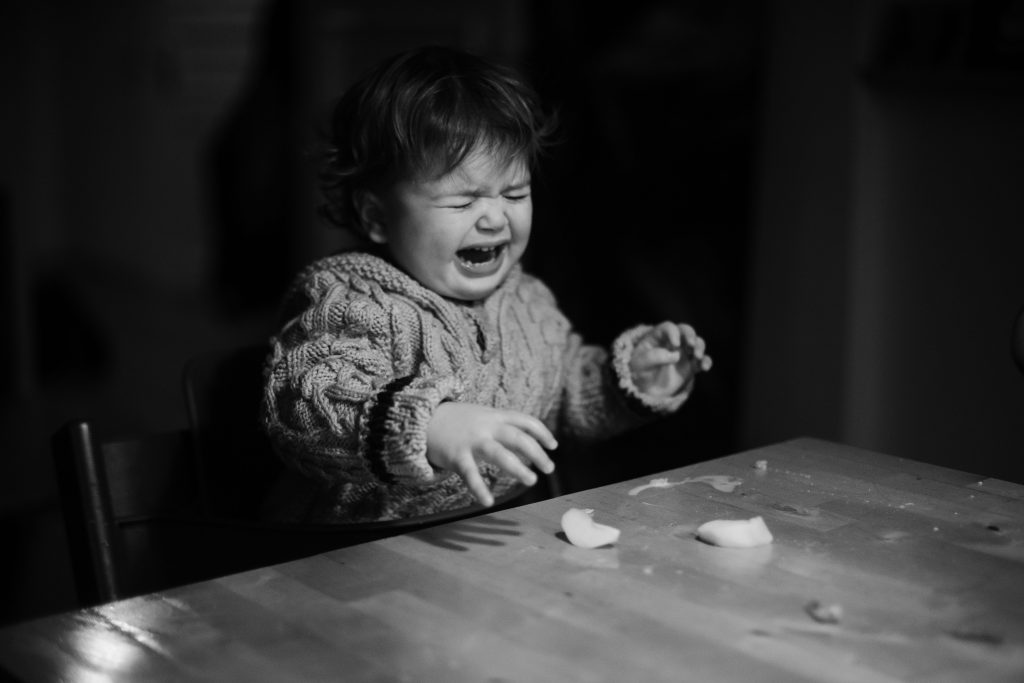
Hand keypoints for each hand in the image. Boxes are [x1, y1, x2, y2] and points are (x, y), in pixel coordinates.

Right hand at [426, 403, 556, 506]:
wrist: (422, 418)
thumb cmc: (457, 421)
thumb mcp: (481, 416)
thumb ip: (501, 426)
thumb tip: (526, 443)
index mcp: (494, 416)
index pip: (525, 421)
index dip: (542, 433)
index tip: (554, 446)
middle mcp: (486, 426)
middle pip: (518, 438)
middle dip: (537, 453)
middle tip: (549, 468)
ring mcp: (472, 441)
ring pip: (499, 454)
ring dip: (517, 468)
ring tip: (531, 480)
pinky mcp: (456, 456)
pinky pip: (470, 475)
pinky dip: (479, 489)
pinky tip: (488, 502)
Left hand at [629, 322, 711, 397]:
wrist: (645, 389)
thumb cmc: (640, 371)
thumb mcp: (640, 365)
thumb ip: (654, 357)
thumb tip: (675, 355)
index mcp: (658, 337)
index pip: (668, 328)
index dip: (673, 333)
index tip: (674, 345)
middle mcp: (673, 341)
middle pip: (685, 330)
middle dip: (690, 335)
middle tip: (691, 344)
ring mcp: (684, 352)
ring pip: (697, 343)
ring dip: (699, 347)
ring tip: (697, 356)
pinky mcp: (691, 365)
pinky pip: (702, 360)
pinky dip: (706, 362)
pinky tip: (705, 367)